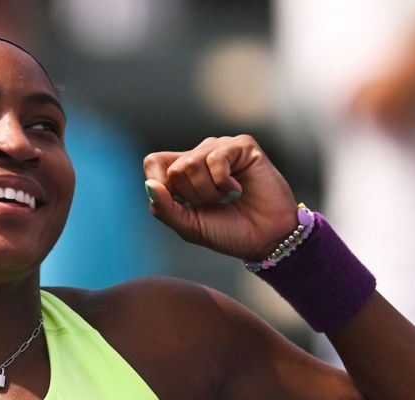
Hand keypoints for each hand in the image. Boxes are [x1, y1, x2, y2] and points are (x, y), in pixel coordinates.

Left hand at [143, 135, 296, 260]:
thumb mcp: (189, 226)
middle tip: (214, 204)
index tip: (179, 202)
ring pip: (192, 163)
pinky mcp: (242, 146)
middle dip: (192, 196)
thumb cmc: (228, 231)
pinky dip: (224, 183)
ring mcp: (221, 148)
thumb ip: (165, 207)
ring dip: (209, 191)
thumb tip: (149, 184)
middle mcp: (200, 155)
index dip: (159, 182)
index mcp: (183, 172)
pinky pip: (216, 158)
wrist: (265, 239)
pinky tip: (238, 189)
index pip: (153, 162)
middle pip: (174, 168)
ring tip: (227, 198)